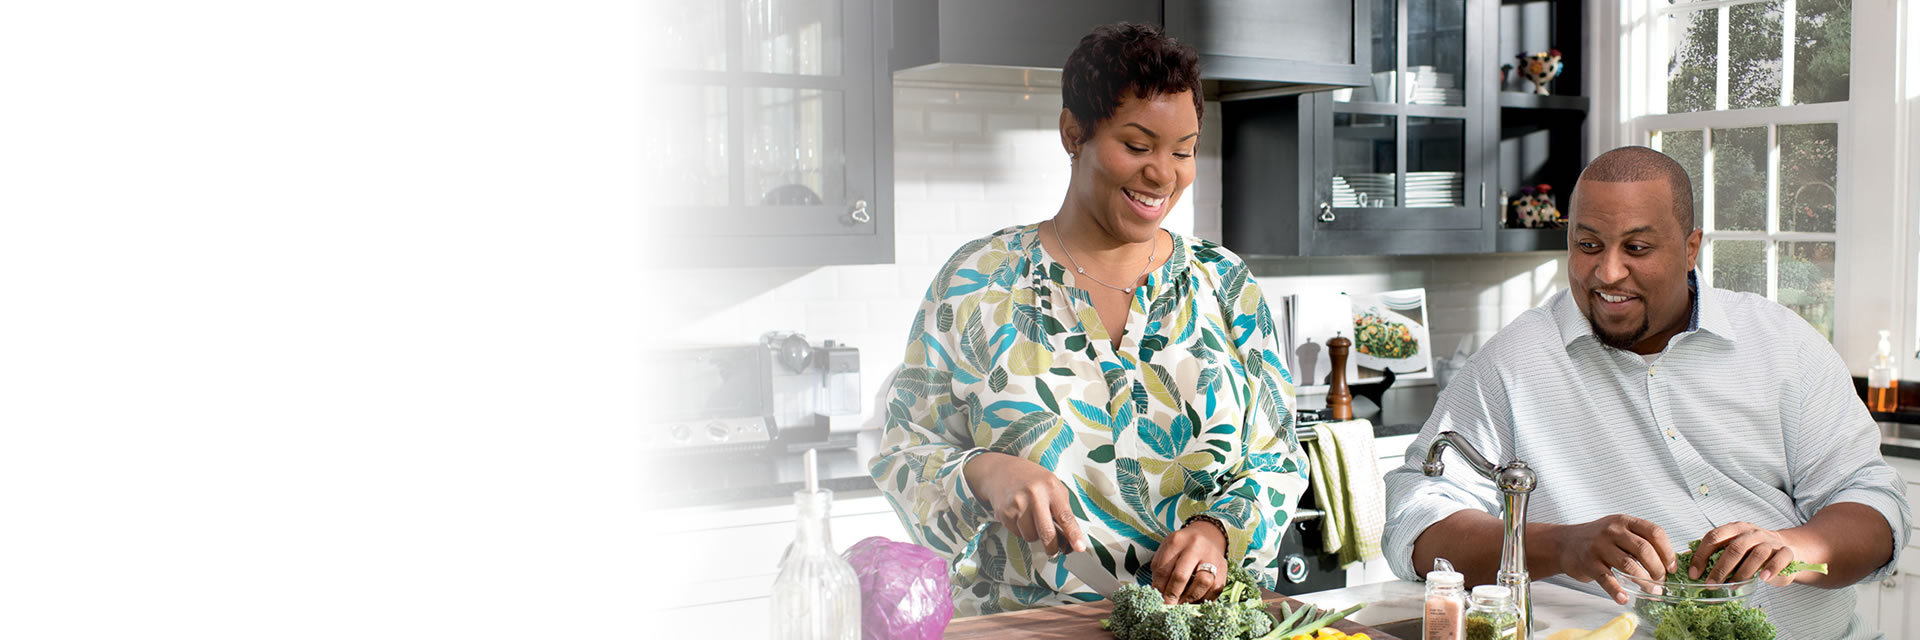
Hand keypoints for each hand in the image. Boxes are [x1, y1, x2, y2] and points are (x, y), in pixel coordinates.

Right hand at [963, 452, 1085, 555]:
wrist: (1002, 472)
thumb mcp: (1052, 487)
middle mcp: (1034, 495)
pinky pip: (1017, 534)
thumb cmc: (1032, 480)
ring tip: (1031, 519)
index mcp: (1051, 487)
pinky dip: (1021, 530)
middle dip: (1052, 547)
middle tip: (1054, 551)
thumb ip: (1062, 509)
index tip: (1079, 547)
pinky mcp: (1004, 513)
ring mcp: (1017, 504)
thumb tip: (1068, 538)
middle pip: (1047, 533)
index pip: (1065, 516)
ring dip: (1034, 534)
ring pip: (1031, 536)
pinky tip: (1019, 516)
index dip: (1073, 534)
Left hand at [1151, 519, 1227, 604]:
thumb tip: (1159, 594)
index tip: (1157, 598)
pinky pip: (1215, 588)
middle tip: (1169, 604)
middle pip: (1182, 575)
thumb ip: (1160, 570)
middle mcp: (1195, 546)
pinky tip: (1196, 599)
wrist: (1206, 536)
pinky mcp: (1224, 568)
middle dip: (1173, 594)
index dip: (1159, 588)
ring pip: (1203, 582)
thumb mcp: (1166, 551)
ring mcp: (1212, 556)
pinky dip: (1205, 598)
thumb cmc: (1181, 547)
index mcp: (1177, 541)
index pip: (1164, 569)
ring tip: (1182, 602)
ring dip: (1190, 598)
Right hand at [1549, 515, 1676, 604]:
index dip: (1667, 551)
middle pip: (1644, 549)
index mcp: (1625, 522)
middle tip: (1661, 581)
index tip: (1672, 567)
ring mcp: (1599, 546)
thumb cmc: (1597, 540)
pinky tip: (1624, 598)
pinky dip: (1617, 591)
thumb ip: (1639, 541)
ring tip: (1652, 591)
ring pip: (1629, 564)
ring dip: (1645, 581)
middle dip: (1658, 569)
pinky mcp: (1588, 563)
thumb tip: (1667, 563)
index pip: (1654, 532)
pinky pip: (1606, 578)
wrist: (1565, 543)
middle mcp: (1612, 531)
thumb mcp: (1618, 531)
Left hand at [1691, 522, 1797, 586]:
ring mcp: (1770, 541)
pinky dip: (1771, 569)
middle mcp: (1751, 533)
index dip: (1701, 555)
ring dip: (1742, 572)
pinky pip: (1779, 559)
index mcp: (1734, 529)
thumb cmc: (1752, 551)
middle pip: (1734, 548)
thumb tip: (1686, 563)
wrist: (1786, 549)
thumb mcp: (1732, 548)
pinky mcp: (1785, 552)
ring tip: (1732, 586)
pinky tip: (1762, 579)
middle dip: (1720, 568)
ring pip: (1756, 554)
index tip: (1694, 574)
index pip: (1713, 537)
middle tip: (1711, 584)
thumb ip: (1714, 553)